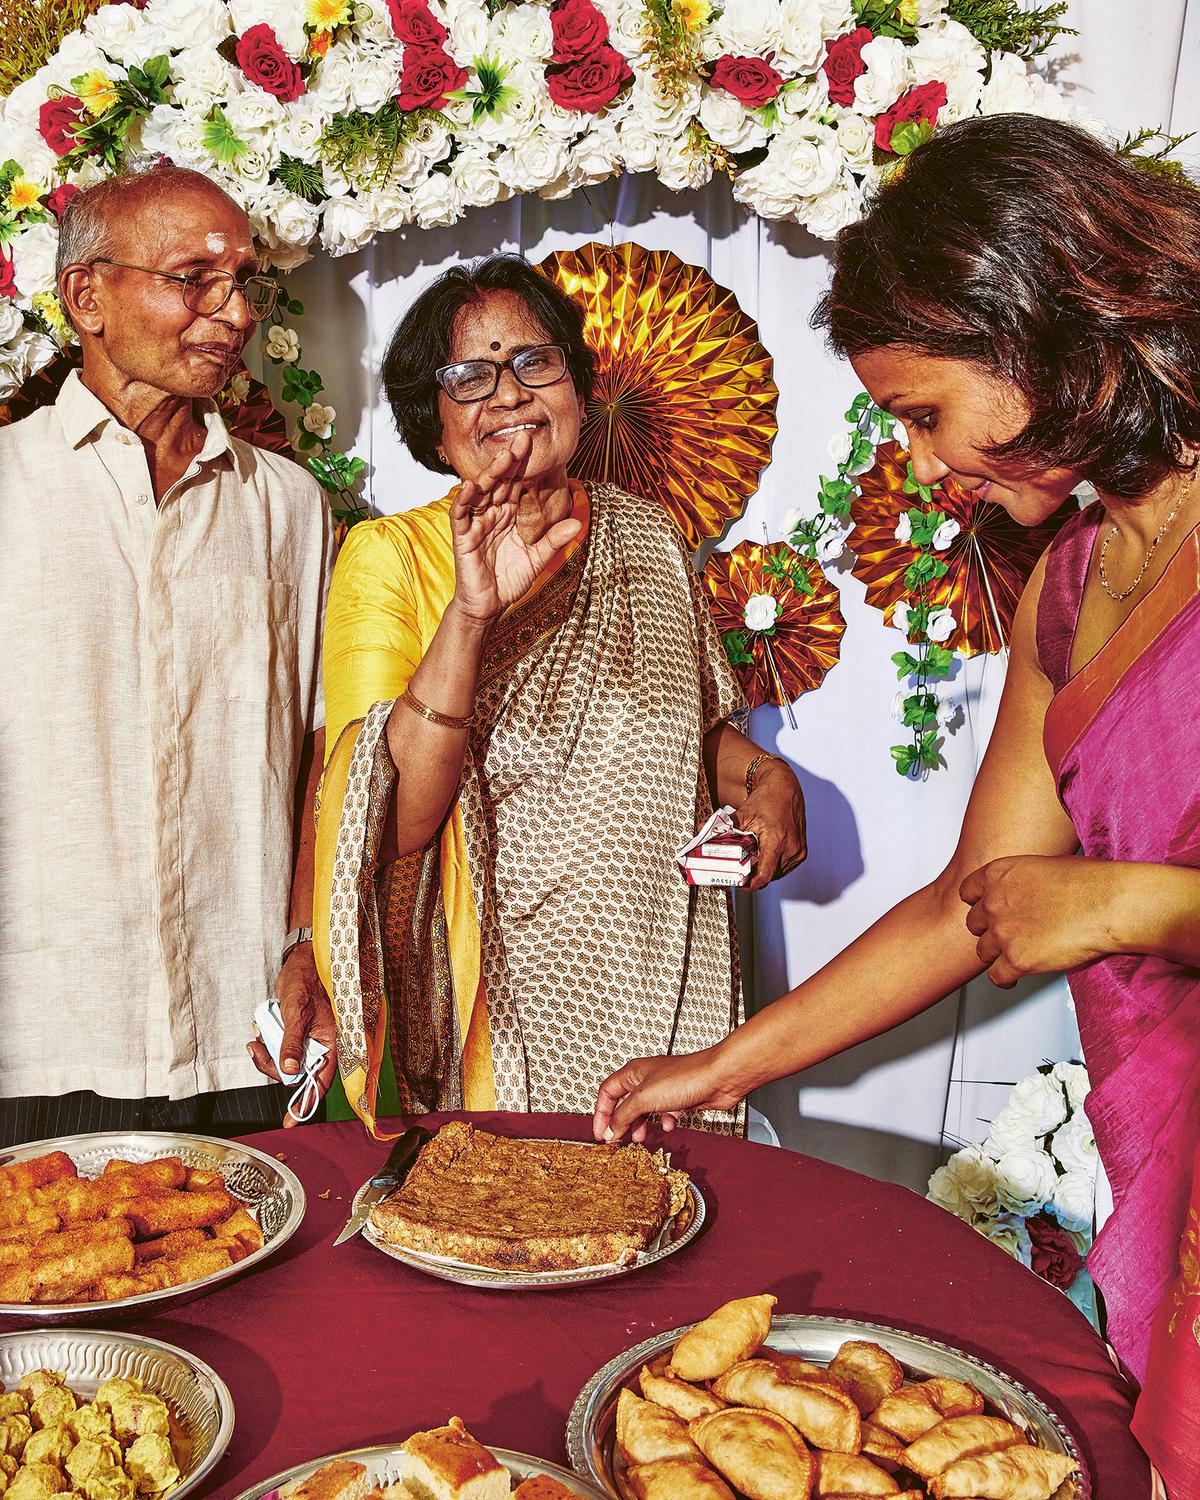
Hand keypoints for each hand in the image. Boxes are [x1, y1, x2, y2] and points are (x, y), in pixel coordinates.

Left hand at [247, 944, 338, 1126]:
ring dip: (268, 1055)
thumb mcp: (297, 1013)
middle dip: (273, 1068)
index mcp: (331, 1043)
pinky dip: (268, 1045)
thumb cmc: (306, 982)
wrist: (301, 962)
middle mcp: (322, 1046)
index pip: (319, 1082)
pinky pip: (281, 1050)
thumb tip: (289, 1071)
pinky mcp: (297, 1035)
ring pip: (286, 1063)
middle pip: (296, 1074)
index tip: (289, 1122)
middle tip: (255, 1051)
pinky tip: (260, 1032)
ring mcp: (309, 1041)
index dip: (304, 1103)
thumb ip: (293, 1042)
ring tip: (257, 1037)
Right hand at [450, 432, 581, 623]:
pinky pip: (461, 513)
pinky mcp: (463, 536)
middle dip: (511, 460)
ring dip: (491, 474)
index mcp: (511, 514)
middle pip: (501, 481)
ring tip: (503, 457)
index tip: (539, 446)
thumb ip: (554, 540)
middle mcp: (493, 513)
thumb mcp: (538, 558)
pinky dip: (464, 499)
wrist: (489, 606)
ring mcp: (476, 522)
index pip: (519, 484)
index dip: (527, 466)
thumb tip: (579, 523)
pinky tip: (471, 486)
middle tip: (524, 438)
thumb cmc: (510, 580)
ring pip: (481, 491)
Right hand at [593, 1047, 745, 1143]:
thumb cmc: (686, 1077)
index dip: (601, 1113)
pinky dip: (665, 1121)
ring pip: (645, 1110)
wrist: (719, 1078)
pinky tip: (669, 1125)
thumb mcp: (644, 1098)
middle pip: (625, 1102)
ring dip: (640, 1125)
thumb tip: (610, 1130)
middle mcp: (647, 1079)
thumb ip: (623, 1115)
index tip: (600, 1133)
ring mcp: (664, 1089)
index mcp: (634, 1072)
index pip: (607, 1092)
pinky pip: (665, 1113)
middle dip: (620, 1122)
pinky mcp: (680, 1098)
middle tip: (617, 1140)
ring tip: (640, 1137)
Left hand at [733, 759, 806, 891]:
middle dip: (752, 876)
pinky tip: (762, 857)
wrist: (785, 788)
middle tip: (737, 872)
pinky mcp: (801, 852)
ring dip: (762, 871)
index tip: (738, 884)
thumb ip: (724, 827)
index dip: (750, 884)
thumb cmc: (766, 799)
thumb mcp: (743, 813)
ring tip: (749, 863)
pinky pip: (784, 868)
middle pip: (768, 876)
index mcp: (777, 840)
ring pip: (776, 874)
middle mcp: (791, 848)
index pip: (764, 874)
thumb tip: (701, 831)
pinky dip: (772, 866)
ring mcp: (798, 852)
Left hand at [960, 855, 1115, 987]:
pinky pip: (996, 976)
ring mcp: (1002, 933)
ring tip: (1013, 955)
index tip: (985, 910)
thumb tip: (1027, 889)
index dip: (978, 903)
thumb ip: (1023, 880)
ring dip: (997, 954)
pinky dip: (1004, 979)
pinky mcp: (1017, 959)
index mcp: (998, 875)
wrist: (1107, 904)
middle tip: (1006, 933)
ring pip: (983, 951)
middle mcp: (993, 903)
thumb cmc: (1088, 882)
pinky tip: (1013, 977)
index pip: (968, 892)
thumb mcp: (1044, 864)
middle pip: (974, 923)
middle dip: (989, 929)